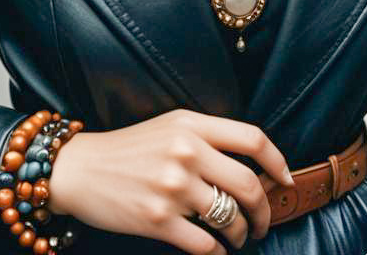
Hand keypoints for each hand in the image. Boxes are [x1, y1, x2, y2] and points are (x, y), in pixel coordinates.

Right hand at [47, 109, 293, 253]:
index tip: (285, 180)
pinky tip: (216, 251)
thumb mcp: (170, 125)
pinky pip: (205, 245)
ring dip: (242, 234)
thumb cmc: (130, 148)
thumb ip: (207, 136)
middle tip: (264, 222)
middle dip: (265, 210)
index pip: (252, 138)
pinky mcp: (157, 220)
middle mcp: (186, 151)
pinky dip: (217, 253)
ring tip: (238, 237)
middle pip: (249, 184)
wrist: (81, 168)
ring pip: (230, 218)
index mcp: (192, 124)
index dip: (277, 161)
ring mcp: (172, 186)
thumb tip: (251, 162)